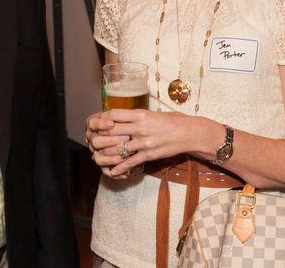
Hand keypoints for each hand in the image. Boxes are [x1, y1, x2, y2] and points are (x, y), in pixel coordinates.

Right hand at [84, 110, 129, 178]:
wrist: (133, 135)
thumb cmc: (128, 122)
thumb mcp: (124, 115)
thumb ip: (119, 115)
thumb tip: (116, 118)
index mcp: (94, 124)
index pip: (92, 123)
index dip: (101, 124)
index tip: (112, 123)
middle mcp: (92, 138)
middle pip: (96, 141)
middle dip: (112, 140)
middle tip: (127, 137)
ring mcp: (97, 152)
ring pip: (99, 157)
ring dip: (114, 155)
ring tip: (128, 152)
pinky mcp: (104, 164)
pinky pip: (105, 170)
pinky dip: (116, 170)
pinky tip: (125, 168)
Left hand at [100, 108, 215, 177]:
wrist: (190, 133)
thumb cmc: (173, 121)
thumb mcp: (154, 113)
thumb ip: (138, 116)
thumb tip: (121, 117)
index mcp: (141, 114)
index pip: (114, 115)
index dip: (103, 119)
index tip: (99, 123)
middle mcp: (141, 127)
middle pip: (111, 131)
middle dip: (100, 136)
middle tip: (93, 140)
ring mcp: (144, 142)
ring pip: (118, 148)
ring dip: (106, 153)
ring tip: (99, 155)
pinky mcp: (149, 154)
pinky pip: (131, 162)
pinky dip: (120, 167)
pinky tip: (113, 170)